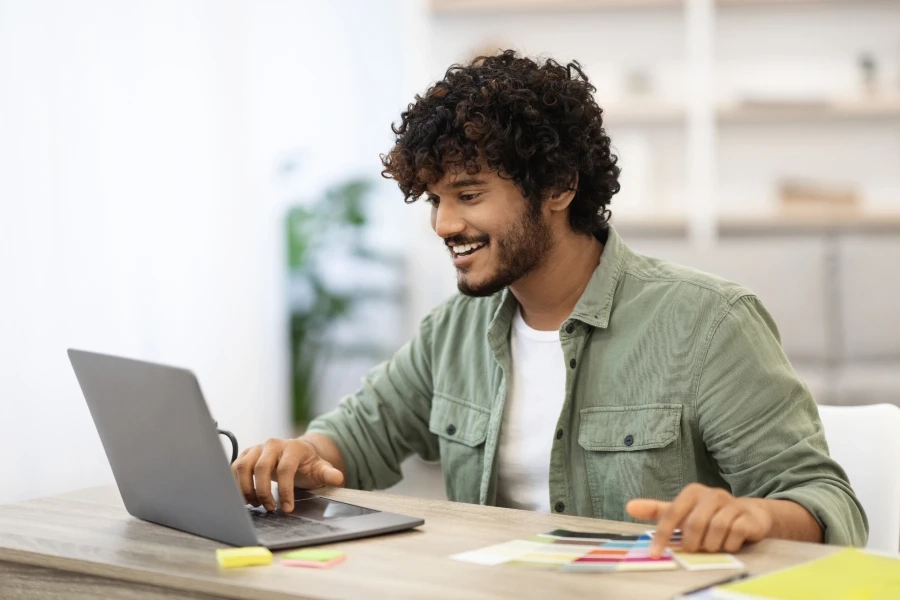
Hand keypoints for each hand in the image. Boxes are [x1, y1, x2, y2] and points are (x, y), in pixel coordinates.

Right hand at [231, 438, 343, 512]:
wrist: (296, 454)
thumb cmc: (307, 464)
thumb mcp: (320, 469)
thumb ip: (328, 473)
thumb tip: (337, 478)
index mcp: (293, 447)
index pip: (285, 469)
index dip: (285, 490)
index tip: (287, 508)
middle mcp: (273, 445)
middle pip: (261, 467)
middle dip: (263, 491)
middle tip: (270, 508)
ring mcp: (258, 448)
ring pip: (244, 467)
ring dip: (246, 489)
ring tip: (256, 504)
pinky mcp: (247, 454)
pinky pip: (235, 468)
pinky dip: (237, 484)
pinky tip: (247, 498)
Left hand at [626, 483, 773, 557]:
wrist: (749, 514)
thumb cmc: (709, 514)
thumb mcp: (682, 511)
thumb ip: (657, 510)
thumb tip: (629, 506)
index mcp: (692, 492)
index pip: (671, 513)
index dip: (662, 535)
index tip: (655, 555)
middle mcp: (712, 494)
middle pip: (694, 524)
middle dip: (692, 543)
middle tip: (694, 549)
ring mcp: (732, 504)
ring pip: (715, 530)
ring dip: (711, 545)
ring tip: (712, 546)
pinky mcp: (748, 516)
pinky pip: (735, 534)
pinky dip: (729, 544)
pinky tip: (728, 544)